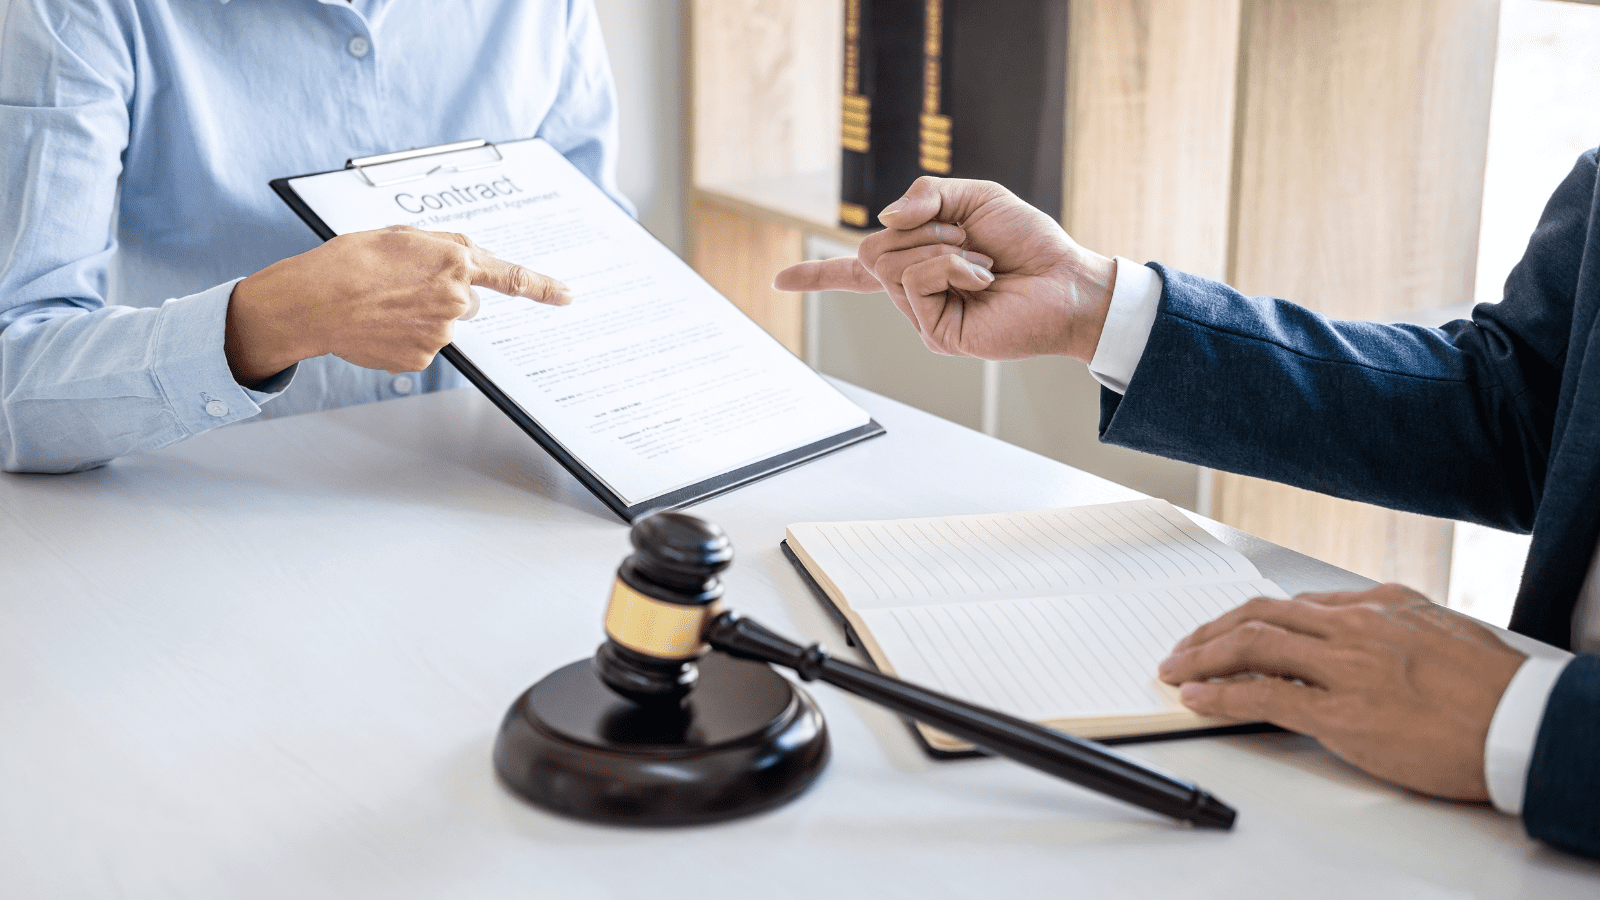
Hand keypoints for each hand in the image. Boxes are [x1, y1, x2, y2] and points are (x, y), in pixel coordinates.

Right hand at [225, 226, 569, 384]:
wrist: (314, 301)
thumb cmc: (350, 262)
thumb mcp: (400, 236)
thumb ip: (443, 245)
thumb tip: (467, 257)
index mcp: (453, 260)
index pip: (511, 277)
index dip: (542, 287)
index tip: (566, 296)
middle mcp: (454, 297)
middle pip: (468, 302)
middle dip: (445, 296)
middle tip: (404, 289)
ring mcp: (441, 331)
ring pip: (445, 324)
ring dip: (423, 316)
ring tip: (385, 305)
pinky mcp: (425, 356)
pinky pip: (426, 346)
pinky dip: (407, 337)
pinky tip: (382, 325)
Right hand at [773, 177, 1115, 360]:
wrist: (1066, 281)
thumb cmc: (1028, 243)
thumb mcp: (974, 197)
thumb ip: (926, 196)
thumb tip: (883, 219)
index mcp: (918, 265)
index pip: (856, 273)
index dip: (817, 275)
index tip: (778, 280)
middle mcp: (914, 295)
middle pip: (870, 252)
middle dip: (919, 231)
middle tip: (965, 239)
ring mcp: (922, 317)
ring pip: (889, 264)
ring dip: (941, 246)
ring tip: (980, 261)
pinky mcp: (935, 334)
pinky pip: (916, 280)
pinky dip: (951, 266)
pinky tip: (983, 278)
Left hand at [1158, 584, 1526, 800]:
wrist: (1524, 724)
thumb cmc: (1495, 689)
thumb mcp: (1439, 632)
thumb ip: (1390, 627)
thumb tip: (1351, 631)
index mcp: (1378, 604)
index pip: (1293, 604)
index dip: (1248, 620)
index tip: (1226, 633)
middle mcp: (1355, 626)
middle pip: (1259, 615)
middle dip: (1210, 632)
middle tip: (1183, 649)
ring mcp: (1345, 667)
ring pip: (1251, 645)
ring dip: (1202, 658)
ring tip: (1175, 670)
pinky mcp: (1343, 712)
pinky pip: (1264, 696)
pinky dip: (1222, 695)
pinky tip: (1198, 698)